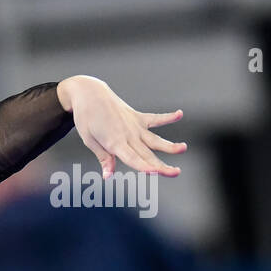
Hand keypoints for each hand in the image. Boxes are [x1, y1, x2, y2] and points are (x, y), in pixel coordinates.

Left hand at [57, 75, 185, 177]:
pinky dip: (167, 117)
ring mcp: (134, 125)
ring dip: (170, 145)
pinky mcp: (137, 117)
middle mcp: (128, 135)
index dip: (143, 166)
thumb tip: (108, 176)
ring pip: (155, 139)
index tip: (154, 172)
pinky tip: (180, 114)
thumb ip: (103, 158)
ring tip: (183, 148)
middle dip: (161, 165)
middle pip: (147, 154)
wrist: (89, 93)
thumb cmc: (86, 119)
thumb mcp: (90, 140)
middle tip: (176, 173)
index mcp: (115, 142)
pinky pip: (155, 119)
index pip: (132, 158)